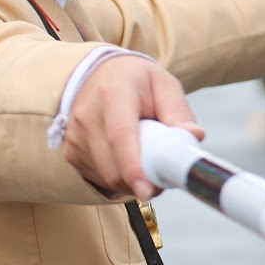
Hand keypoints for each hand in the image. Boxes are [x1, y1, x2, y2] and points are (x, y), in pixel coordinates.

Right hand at [65, 55, 203, 201]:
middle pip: (111, 165)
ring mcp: (75, 135)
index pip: (120, 135)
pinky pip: (97, 178)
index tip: (148, 190)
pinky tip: (127, 161)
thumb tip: (194, 137)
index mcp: (113, 93)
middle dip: (141, 181)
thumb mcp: (164, 85)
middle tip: (163, 179)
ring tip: (146, 162)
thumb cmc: (137, 81)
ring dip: (130, 181)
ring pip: (105, 176)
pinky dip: (117, 178)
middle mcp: (87, 115)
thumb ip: (179, 112)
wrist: (101, 75)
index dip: (133, 166)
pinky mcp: (70, 151)